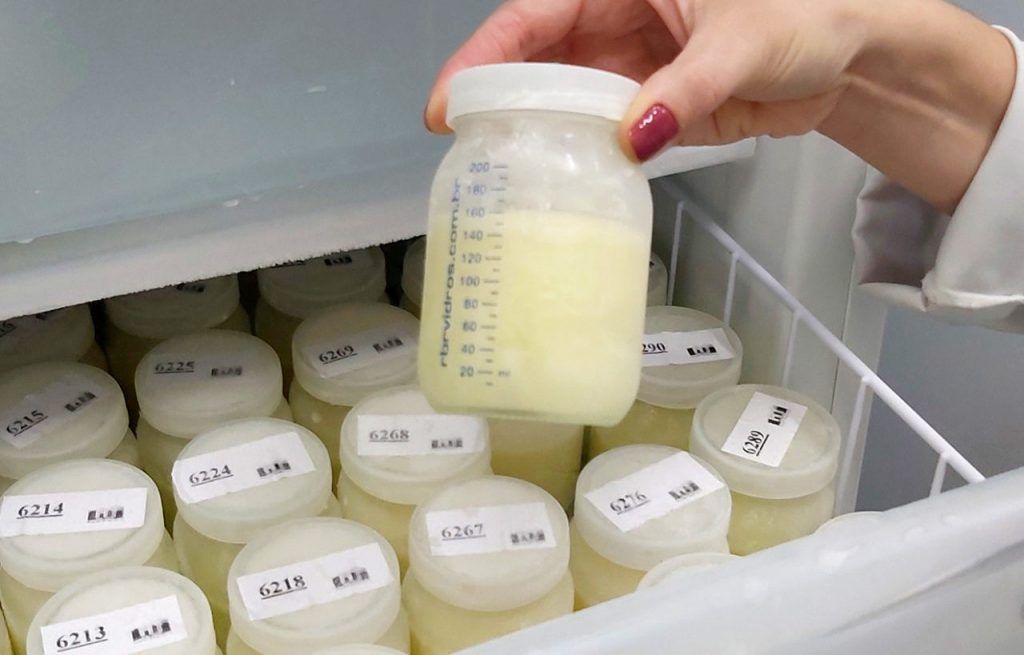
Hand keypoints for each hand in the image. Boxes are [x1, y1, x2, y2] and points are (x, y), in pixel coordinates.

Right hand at [425, 0, 865, 157]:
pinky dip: (585, 157)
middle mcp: (617, 22)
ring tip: (501, 170)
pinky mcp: (652, 110)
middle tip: (464, 147)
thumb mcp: (742, 40)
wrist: (851, 56)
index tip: (449, 102)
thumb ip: (686, 89)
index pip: (536, 14)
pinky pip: (605, 135)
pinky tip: (562, 178)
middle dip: (499, 100)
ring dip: (539, 134)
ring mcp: (632, 69)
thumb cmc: (809, 12)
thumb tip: (634, 137)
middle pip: (538, 60)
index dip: (486, 55)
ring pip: (566, 102)